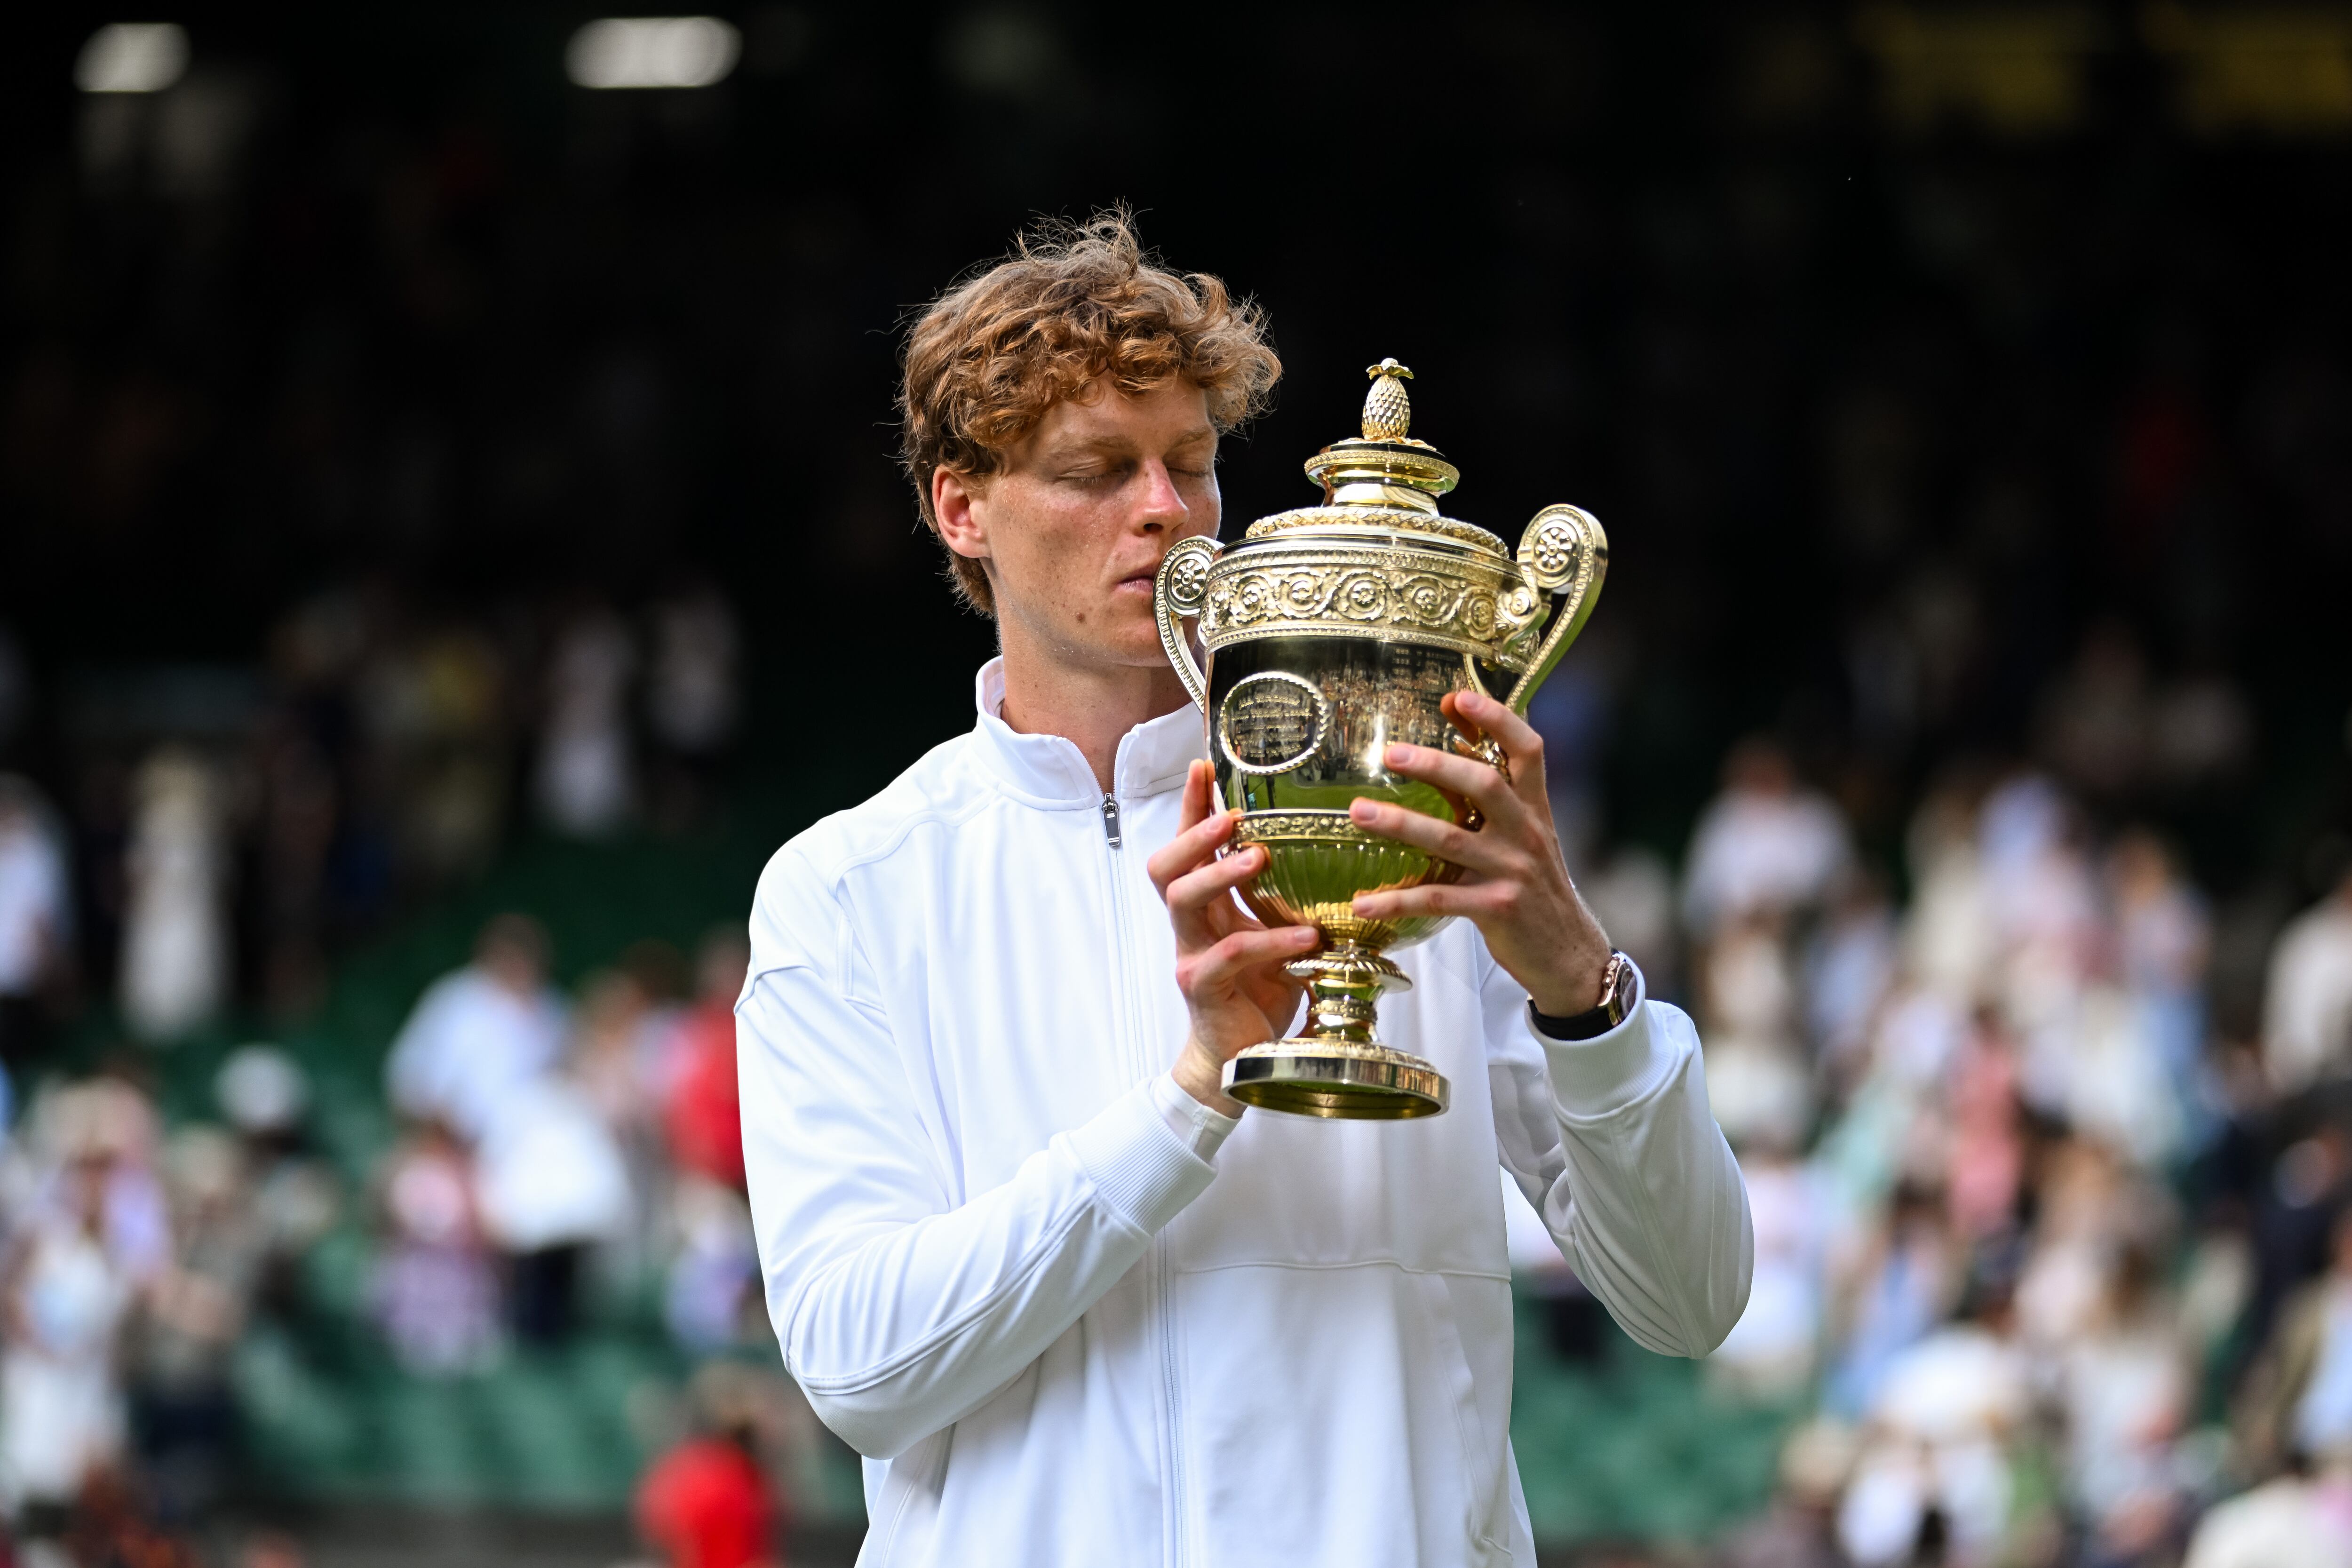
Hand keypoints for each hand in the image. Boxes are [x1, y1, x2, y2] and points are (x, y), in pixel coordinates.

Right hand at [1147, 759, 1314, 1113]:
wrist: (1240, 1063)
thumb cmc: (1260, 994)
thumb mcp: (1278, 936)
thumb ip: (1287, 901)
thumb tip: (1337, 854)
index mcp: (1207, 907)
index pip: (1188, 846)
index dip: (1192, 807)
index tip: (1204, 767)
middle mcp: (1190, 926)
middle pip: (1166, 866)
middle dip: (1195, 833)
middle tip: (1233, 815)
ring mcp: (1190, 955)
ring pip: (1184, 900)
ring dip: (1221, 872)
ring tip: (1259, 857)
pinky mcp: (1203, 988)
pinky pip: (1229, 955)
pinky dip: (1269, 942)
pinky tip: (1305, 937)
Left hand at [1347, 689, 1612, 1017]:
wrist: (1569, 955)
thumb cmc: (1536, 890)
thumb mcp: (1527, 838)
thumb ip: (1496, 800)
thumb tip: (1453, 749)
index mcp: (1535, 809)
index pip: (1528, 749)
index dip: (1496, 718)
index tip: (1457, 697)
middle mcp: (1526, 833)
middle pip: (1484, 784)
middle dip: (1436, 763)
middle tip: (1390, 752)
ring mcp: (1512, 871)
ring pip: (1451, 839)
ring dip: (1400, 823)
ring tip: (1357, 812)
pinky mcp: (1495, 909)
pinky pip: (1436, 900)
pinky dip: (1396, 901)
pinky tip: (1363, 904)